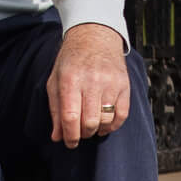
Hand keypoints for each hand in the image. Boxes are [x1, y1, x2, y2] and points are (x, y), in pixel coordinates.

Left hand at [47, 23, 130, 148]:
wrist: (95, 37)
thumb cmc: (71, 62)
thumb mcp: (55, 81)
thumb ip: (56, 110)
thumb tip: (57, 137)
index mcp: (70, 80)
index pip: (71, 117)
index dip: (69, 136)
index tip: (69, 143)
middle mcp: (92, 82)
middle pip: (90, 122)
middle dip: (83, 134)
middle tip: (78, 132)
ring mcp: (111, 83)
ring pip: (106, 121)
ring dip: (97, 130)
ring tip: (90, 125)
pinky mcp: (124, 85)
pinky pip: (122, 115)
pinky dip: (113, 125)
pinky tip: (104, 124)